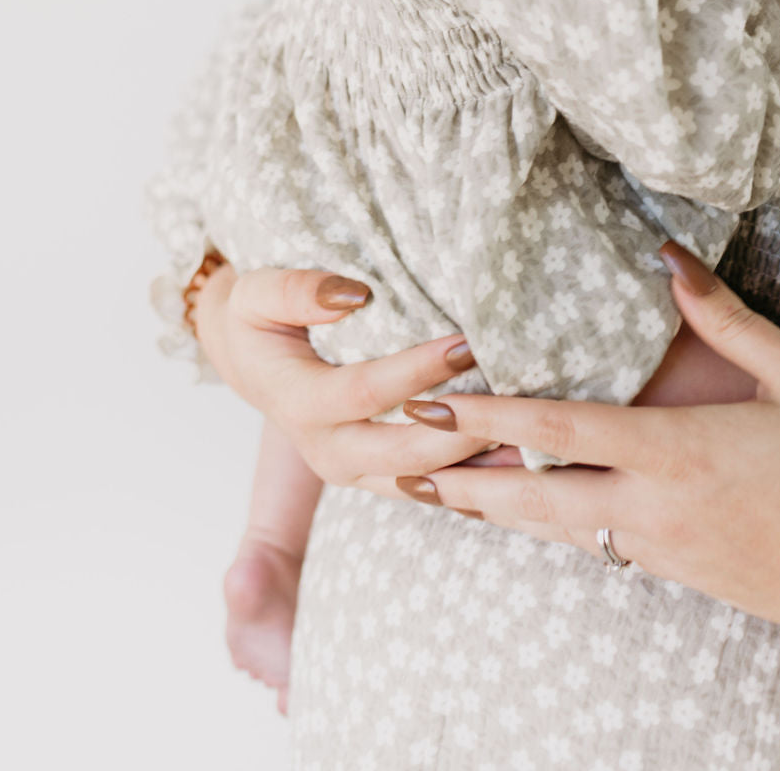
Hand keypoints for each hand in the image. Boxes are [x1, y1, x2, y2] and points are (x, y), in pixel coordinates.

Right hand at [194, 263, 489, 488]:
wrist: (252, 359)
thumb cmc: (260, 317)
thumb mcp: (257, 294)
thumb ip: (297, 290)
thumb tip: (354, 294)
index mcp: (299, 404)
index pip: (367, 393)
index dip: (418, 370)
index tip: (465, 343)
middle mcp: (326, 450)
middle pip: (404, 452)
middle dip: (461, 426)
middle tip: (514, 391)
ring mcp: (353, 471)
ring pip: (424, 481)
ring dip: (475, 462)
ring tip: (528, 431)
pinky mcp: (376, 477)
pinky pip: (430, 490)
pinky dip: (472, 481)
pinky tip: (518, 461)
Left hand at [404, 247, 779, 675]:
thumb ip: (726, 317)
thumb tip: (668, 256)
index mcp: (679, 454)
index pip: (562, 432)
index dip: (488, 417)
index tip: (430, 403)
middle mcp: (658, 511)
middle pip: (534, 498)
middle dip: (461, 477)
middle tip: (395, 459)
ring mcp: (666, 554)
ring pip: (557, 532)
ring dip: (492, 511)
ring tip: (436, 492)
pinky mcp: (683, 577)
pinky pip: (596, 549)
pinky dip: (546, 530)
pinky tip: (525, 516)